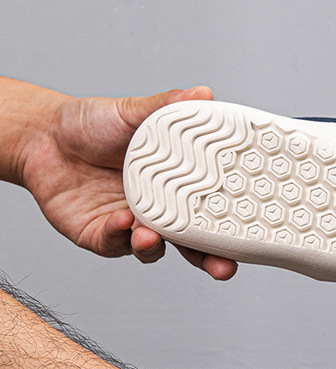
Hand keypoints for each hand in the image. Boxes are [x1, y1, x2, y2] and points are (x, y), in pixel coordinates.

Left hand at [18, 84, 237, 279]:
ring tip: (150, 233)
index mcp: (176, 188)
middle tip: (224, 266)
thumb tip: (204, 93)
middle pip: (193, 246)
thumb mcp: (134, 112)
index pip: (212, 213)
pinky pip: (116, 243)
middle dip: (212, 261)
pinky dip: (120, 235)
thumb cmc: (90, 126)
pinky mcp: (101, 236)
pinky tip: (122, 220)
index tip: (252, 233)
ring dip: (156, 246)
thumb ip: (168, 107)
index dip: (232, 227)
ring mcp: (131, 227)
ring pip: (155, 250)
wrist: (42, 136)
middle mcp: (158, 212)